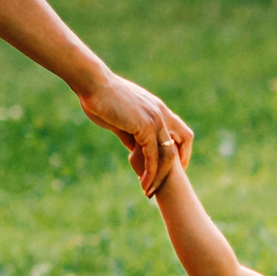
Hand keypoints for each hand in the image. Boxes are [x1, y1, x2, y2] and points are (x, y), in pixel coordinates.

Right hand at [79, 73, 193, 195]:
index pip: (179, 130)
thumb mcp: (120, 119)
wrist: (93, 84)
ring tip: (149, 191)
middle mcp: (161, 113)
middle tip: (167, 183)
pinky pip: (153, 156)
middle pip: (183, 141)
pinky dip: (150, 172)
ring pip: (168, 154)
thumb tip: (133, 149)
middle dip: (179, 164)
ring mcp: (155, 119)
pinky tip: (143, 183)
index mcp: (157, 108)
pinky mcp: (145, 127)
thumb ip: (130, 134)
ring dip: (161, 175)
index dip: (180, 149)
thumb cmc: (101, 98)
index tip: (173, 166)